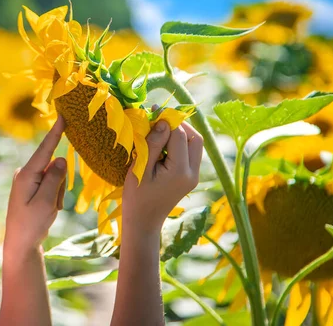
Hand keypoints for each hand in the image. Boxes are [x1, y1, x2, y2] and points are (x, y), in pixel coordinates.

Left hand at [3, 117, 66, 258]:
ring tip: (49, 209)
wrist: (20, 243)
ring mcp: (28, 179)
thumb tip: (60, 157)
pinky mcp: (31, 186)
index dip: (55, 132)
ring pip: (55, 176)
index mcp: (26, 175)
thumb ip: (55, 178)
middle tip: (54, 205)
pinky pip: (50, 184)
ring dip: (57, 192)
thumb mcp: (46, 202)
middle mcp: (25, 173)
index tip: (63, 115)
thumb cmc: (31, 224)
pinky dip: (54, 196)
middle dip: (60, 183)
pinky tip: (46, 210)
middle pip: (54, 166)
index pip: (45, 149)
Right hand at [122, 119, 203, 233]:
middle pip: (195, 138)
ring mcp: (194, 176)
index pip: (179, 135)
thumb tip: (164, 122)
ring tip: (161, 130)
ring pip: (195, 145)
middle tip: (160, 119)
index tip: (152, 110)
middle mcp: (192, 173)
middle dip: (179, 125)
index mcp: (180, 171)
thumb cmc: (137, 197)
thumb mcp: (140, 168)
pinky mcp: (191, 178)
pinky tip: (164, 144)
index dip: (167, 120)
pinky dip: (180, 144)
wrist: (144, 222)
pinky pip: (191, 153)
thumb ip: (153, 144)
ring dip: (181, 133)